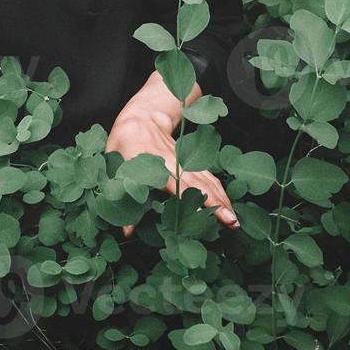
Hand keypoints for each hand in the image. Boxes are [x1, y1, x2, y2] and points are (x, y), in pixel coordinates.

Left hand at [105, 110, 240, 236]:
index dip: (187, 196)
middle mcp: (173, 162)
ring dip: (222, 199)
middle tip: (230, 221)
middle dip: (215, 202)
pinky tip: (228, 205)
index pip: (172, 182)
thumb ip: (124, 200)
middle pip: (197, 183)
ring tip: (233, 219)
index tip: (199, 212)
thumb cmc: (125, 143)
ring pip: (207, 180)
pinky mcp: (192, 160)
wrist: (143, 117)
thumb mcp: (116, 167)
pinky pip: (209, 176)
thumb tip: (126, 231)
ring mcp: (185, 160)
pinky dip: (220, 191)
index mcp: (153, 163)